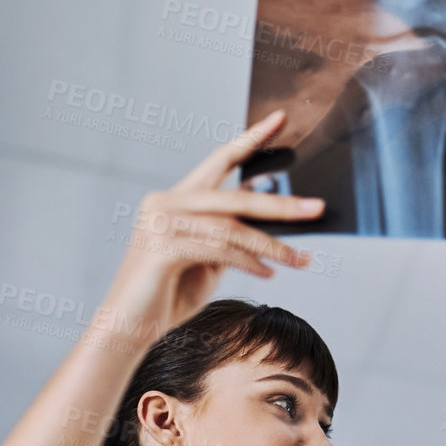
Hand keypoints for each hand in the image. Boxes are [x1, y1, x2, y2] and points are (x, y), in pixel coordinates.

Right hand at [99, 110, 323, 346]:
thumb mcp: (207, 259)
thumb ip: (228, 238)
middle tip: (317, 207)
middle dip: (281, 204)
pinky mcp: (162, 248)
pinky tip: (268, 273)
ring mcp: (160, 223)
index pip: (219, 160)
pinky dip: (249, 263)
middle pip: (234, 197)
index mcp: (176, 199)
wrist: (128, 326)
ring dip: (273, 247)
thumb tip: (269, 227)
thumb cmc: (168, 294)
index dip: (251, 138)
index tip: (281, 119)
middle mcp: (165, 203)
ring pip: (232, 229)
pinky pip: (219, 251)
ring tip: (301, 261)